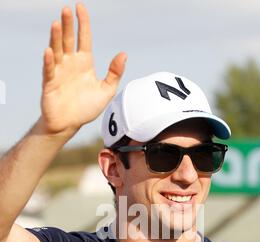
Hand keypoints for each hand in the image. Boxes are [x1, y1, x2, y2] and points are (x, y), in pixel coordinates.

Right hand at [40, 3, 126, 135]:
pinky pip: (49, 69)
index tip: (80, 7)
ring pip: (57, 50)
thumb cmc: (86, 108)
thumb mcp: (106, 91)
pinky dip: (49, 60)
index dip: (83, 23)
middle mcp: (70, 63)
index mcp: (84, 63)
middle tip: (66, 9)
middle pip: (68, 39)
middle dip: (68, 24)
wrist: (69, 124)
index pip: (84, 38)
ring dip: (56, 37)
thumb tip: (124, 54)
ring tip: (57, 23)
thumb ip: (114, 73)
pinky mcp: (50, 83)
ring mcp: (59, 71)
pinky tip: (49, 51)